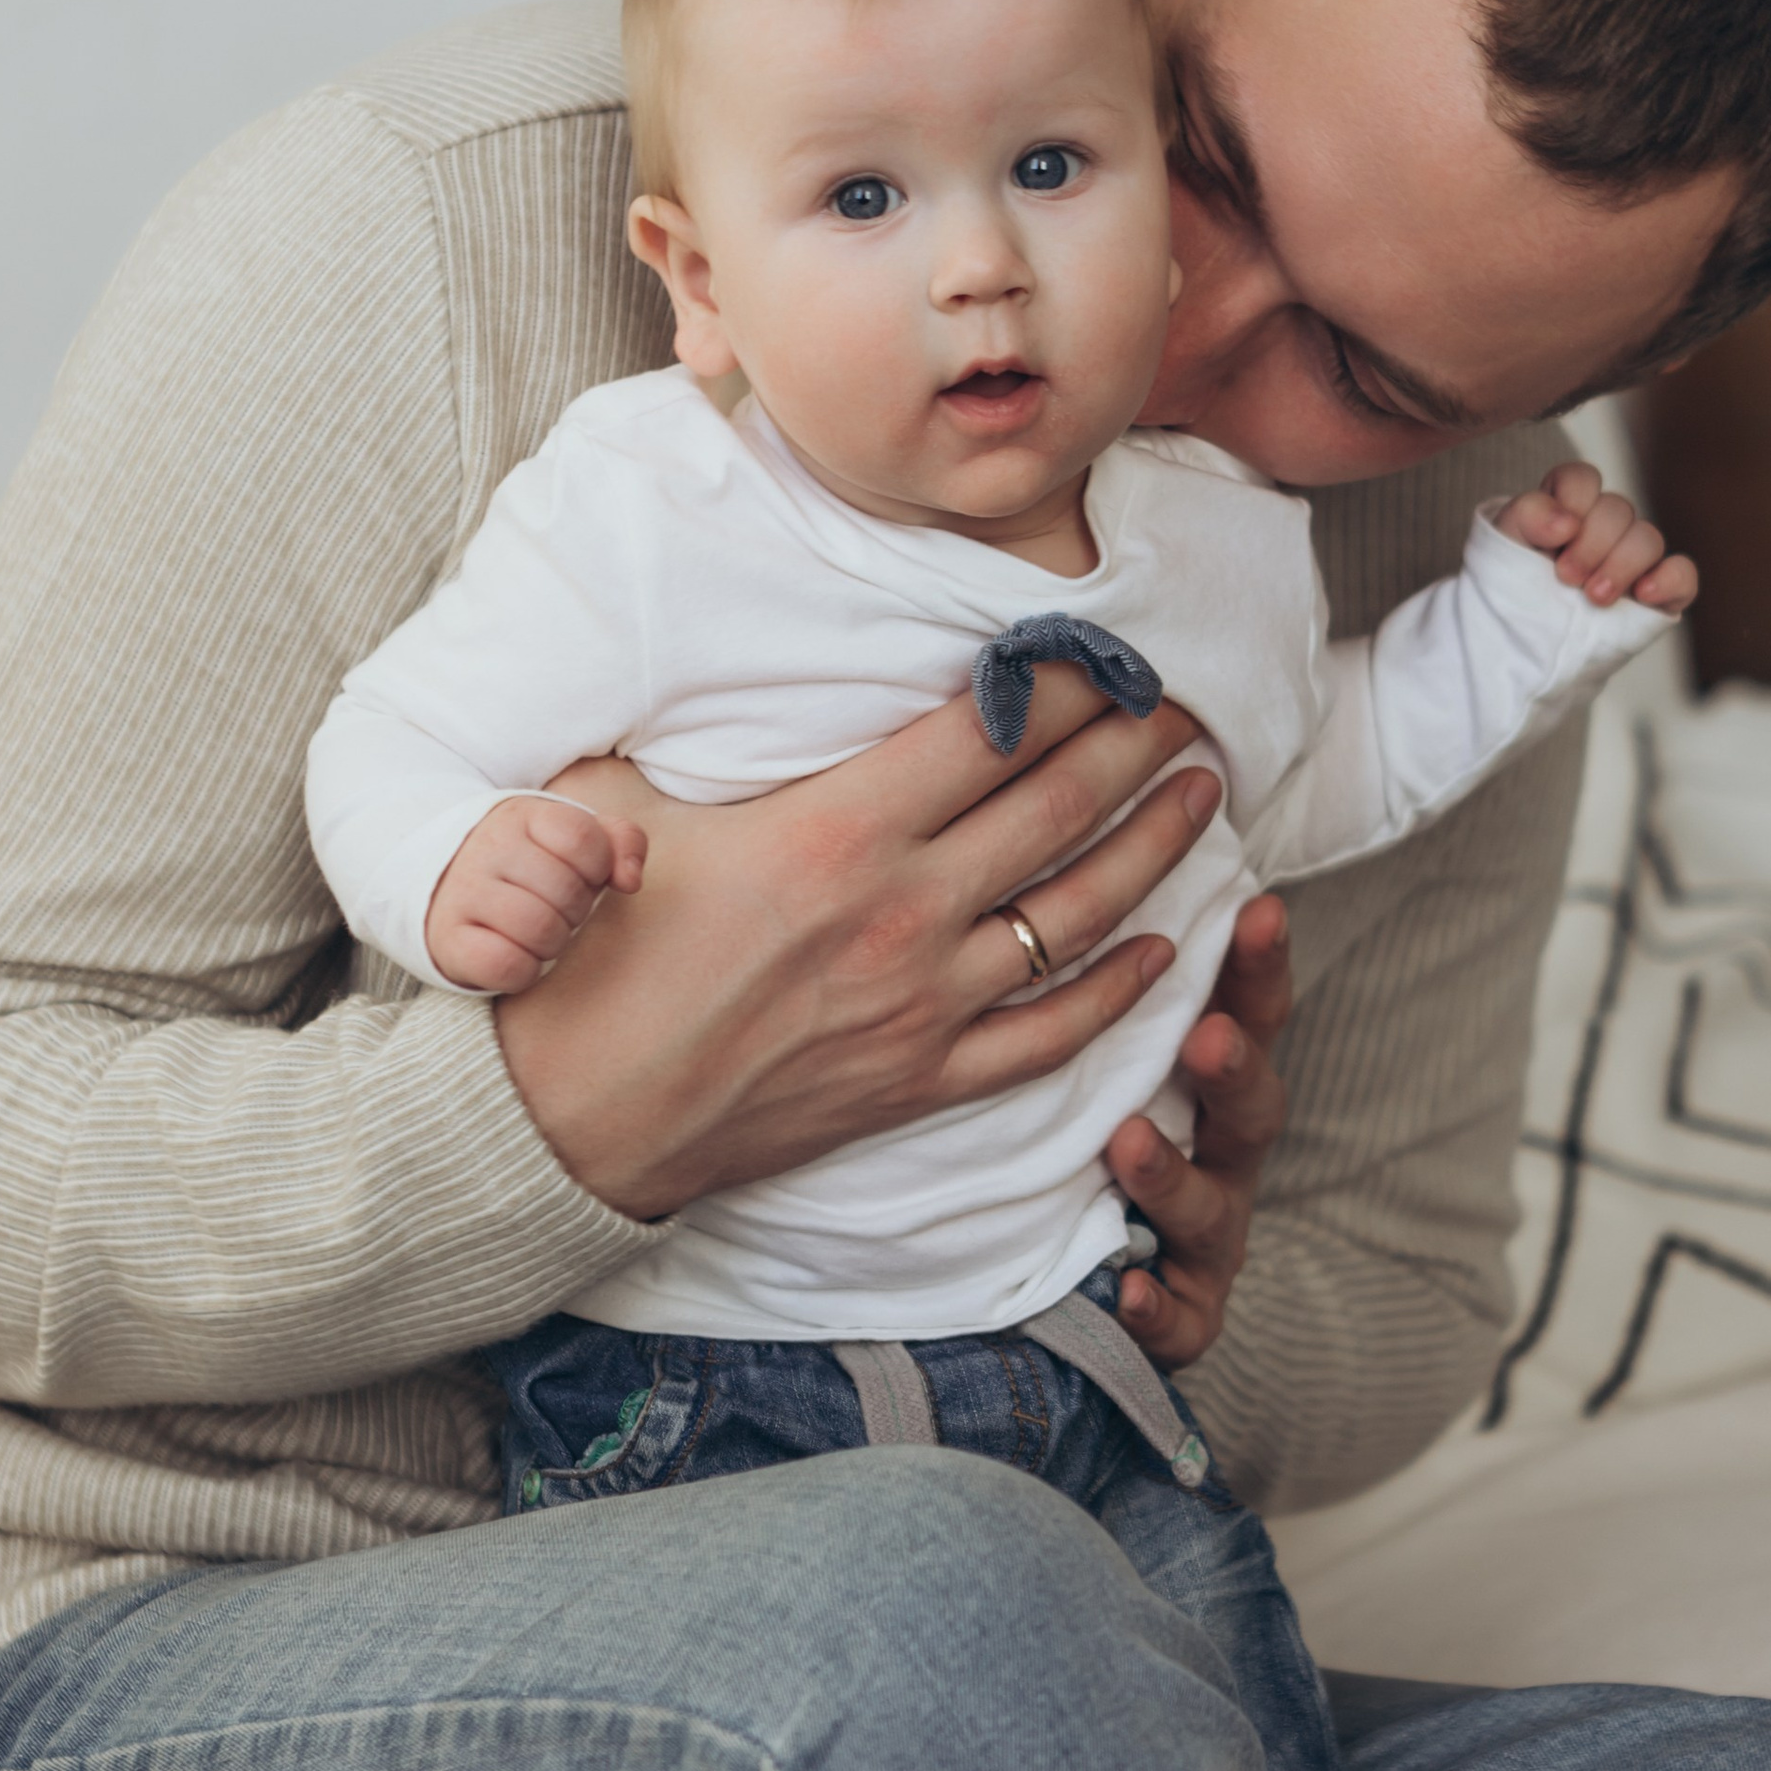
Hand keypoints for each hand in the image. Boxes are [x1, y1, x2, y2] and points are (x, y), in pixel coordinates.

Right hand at [424, 795, 647, 995]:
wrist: (446, 882)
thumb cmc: (530, 864)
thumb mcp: (573, 838)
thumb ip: (621, 843)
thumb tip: (630, 881)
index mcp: (523, 817)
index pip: (582, 838)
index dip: (597, 867)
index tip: (584, 875)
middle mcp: (488, 849)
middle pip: (565, 889)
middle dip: (576, 909)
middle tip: (558, 909)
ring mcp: (464, 893)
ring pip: (538, 928)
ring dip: (553, 941)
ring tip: (540, 932)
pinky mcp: (448, 938)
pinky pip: (505, 965)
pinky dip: (524, 970)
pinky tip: (519, 955)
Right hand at [494, 665, 1223, 1218]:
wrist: (568, 1124)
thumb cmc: (583, 957)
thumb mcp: (610, 808)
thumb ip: (674, 735)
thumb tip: (682, 656)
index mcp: (834, 830)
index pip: (989, 732)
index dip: (1063, 682)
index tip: (1109, 646)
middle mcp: (901, 912)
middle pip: (1055, 808)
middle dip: (1133, 747)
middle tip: (1184, 705)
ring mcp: (923, 1005)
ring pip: (1078, 913)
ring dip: (1154, 848)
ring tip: (1201, 795)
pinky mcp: (923, 1080)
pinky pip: (1050, 1033)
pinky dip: (1120, 990)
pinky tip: (1166, 949)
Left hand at [1106, 892, 1290, 1369]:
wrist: (1116, 1273)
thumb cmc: (1096, 1126)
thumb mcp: (1115, 1049)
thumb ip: (1115, 973)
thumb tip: (1078, 855)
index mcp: (1216, 1079)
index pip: (1250, 1010)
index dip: (1260, 965)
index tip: (1258, 908)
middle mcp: (1226, 1152)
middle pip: (1250, 1105)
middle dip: (1233, 1069)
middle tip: (1209, 1035)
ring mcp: (1212, 1234)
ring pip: (1209, 1208)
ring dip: (1174, 1176)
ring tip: (1131, 1146)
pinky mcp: (1187, 1311)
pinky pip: (1181, 1318)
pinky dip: (1158, 1307)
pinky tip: (1127, 1290)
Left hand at [1500, 459, 1697, 615]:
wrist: (1522, 647)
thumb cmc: (1512, 588)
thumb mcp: (1504, 545)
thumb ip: (1528, 516)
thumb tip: (1568, 522)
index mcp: (1567, 507)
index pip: (1582, 479)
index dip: (1573, 501)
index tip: (1554, 538)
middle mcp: (1604, 527)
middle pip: (1617, 509)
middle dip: (1591, 544)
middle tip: (1566, 578)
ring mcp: (1633, 560)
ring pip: (1649, 538)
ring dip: (1621, 565)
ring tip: (1595, 597)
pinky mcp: (1658, 592)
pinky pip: (1682, 573)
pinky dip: (1668, 580)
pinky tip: (1642, 596)